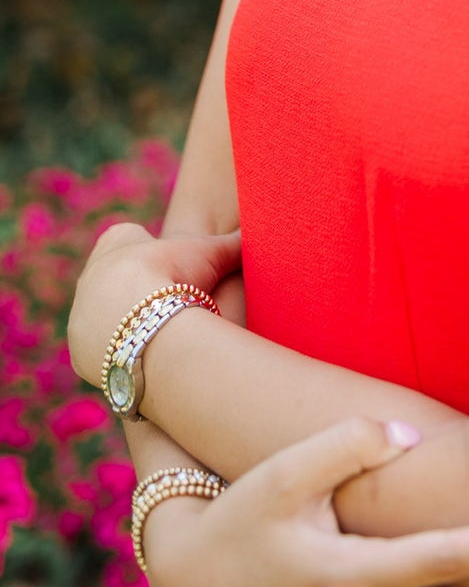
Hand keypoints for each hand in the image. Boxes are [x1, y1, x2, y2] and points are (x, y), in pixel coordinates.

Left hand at [67, 221, 242, 388]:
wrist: (140, 326)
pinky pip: (102, 348)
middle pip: (117, 277)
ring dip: (129, 322)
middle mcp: (91, 274)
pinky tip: (150, 355)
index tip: (176, 267)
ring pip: (106, 314)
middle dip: (140, 289)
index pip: (130, 236)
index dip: (156, 251)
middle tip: (173, 305)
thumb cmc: (174, 278)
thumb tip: (270, 230)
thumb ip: (234, 242)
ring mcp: (81, 313)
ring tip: (163, 336)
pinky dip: (124, 350)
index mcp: (115, 240)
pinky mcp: (80, 349)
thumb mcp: (211, 253)